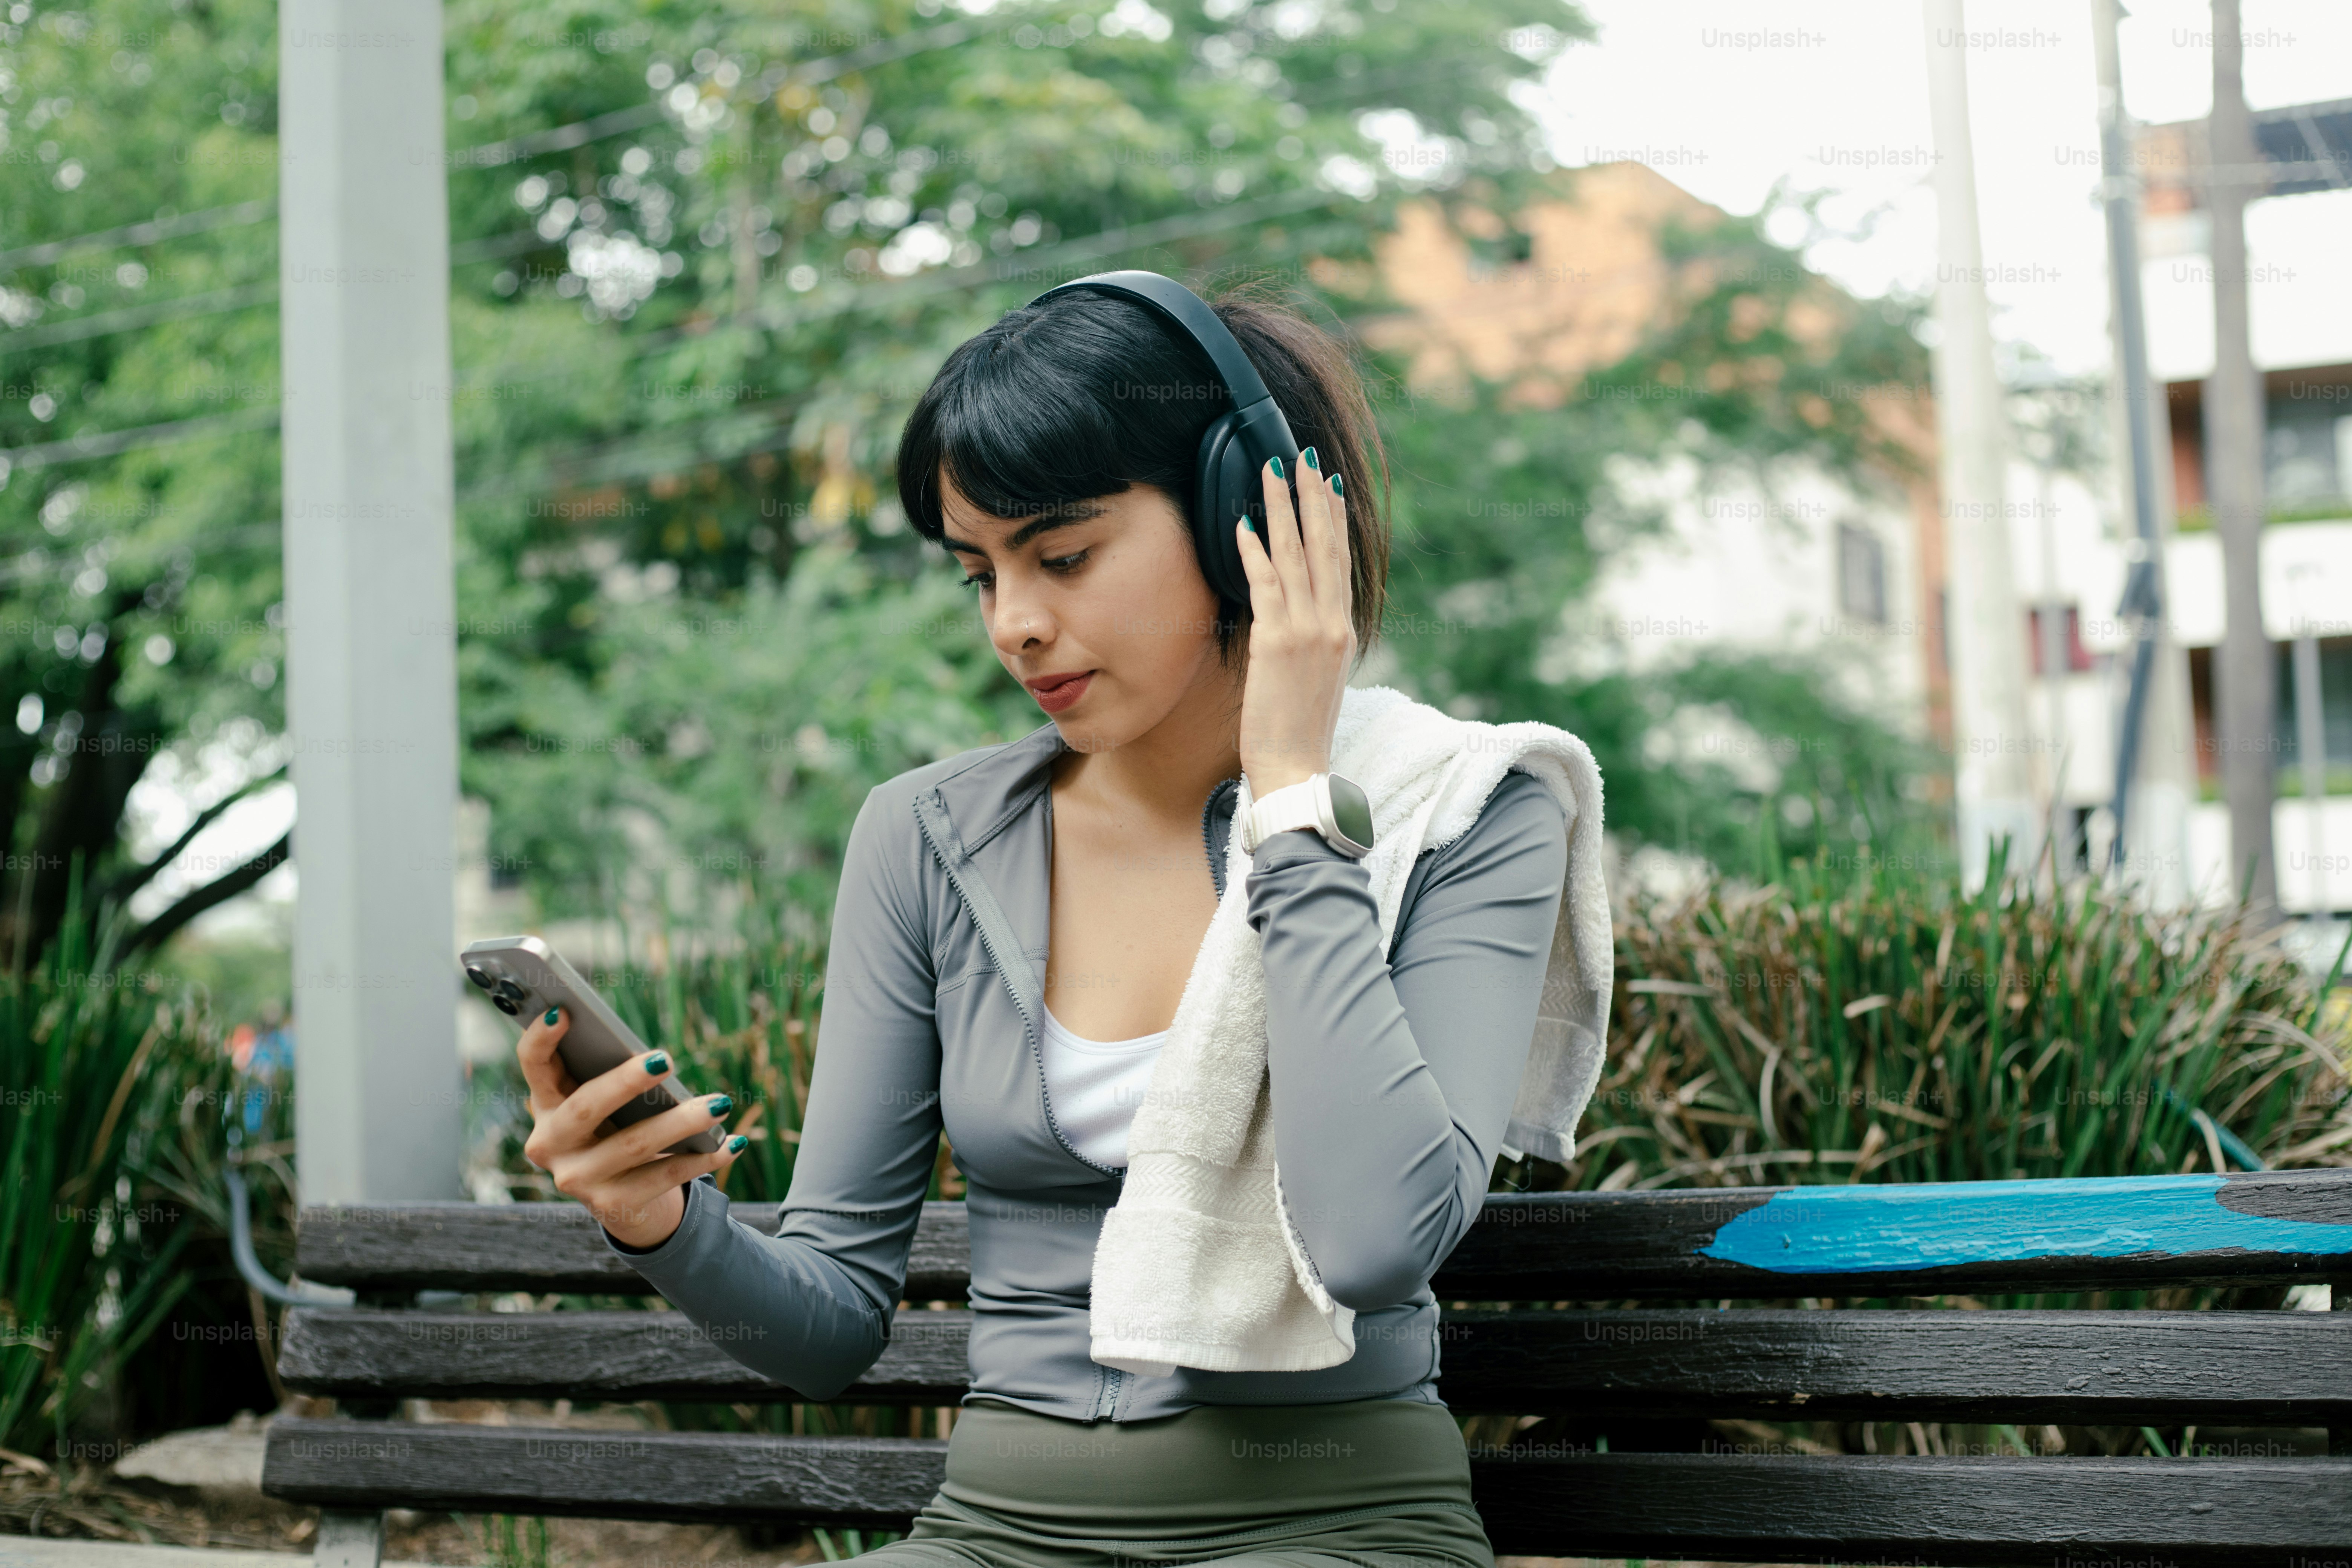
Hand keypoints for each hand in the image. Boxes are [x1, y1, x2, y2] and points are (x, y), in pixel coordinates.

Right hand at [517, 1007, 743, 1249]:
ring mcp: (577, 1180)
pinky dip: (702, 1158)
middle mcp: (551, 1145)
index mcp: (546, 1107)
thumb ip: (613, 1079)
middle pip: (586, 1107)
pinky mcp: (611, 1206)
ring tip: (720, 1104)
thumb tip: (656, 1061)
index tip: (562, 1011)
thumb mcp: (608, 1106)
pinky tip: (731, 1143)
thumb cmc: (619, 1131)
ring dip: (682, 1122)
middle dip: (626, 1082)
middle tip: (666, 1058)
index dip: (541, 1040)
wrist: (627, 1202)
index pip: (534, 1066)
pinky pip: (664, 1176)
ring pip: (633, 1145)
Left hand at [1235, 447, 1353, 798]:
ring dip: (1281, 509)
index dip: (1334, 518)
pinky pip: (1265, 585)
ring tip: (1270, 472)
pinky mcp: (1276, 643)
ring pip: (1295, 555)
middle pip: (1324, 546)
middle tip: (1301, 457)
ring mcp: (1307, 631)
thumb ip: (1313, 639)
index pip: (1340, 561)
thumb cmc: (1300, 731)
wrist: (1297, 769)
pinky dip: (1254, 551)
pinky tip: (1242, 523)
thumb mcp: (1316, 676)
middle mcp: (1332, 624)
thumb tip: (1296, 615)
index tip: (1328, 483)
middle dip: (1312, 497)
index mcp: (1343, 630)